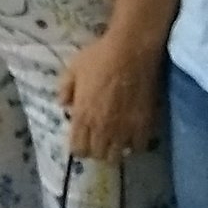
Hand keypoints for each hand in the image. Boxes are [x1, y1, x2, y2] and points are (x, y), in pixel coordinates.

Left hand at [58, 33, 162, 159]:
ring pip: (117, 156)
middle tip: (99, 141)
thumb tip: (64, 104)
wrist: (131, 51)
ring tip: (116, 141)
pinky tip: (132, 135)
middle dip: (96, 151)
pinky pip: (138, 146)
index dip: (78, 149)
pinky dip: (134, 144)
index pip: (78, 149)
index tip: (81, 142)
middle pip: (97, 155)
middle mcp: (102, 128)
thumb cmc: (99, 57)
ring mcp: (124, 128)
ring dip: (115, 150)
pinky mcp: (144, 124)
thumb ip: (65, 89)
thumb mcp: (73, 69)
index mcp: (82, 116)